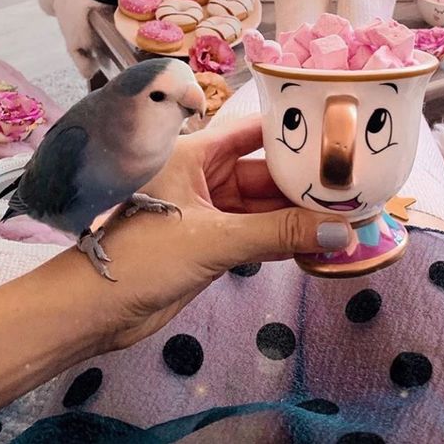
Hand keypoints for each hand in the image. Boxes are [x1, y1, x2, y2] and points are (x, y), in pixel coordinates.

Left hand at [91, 116, 353, 351]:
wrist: (93, 312)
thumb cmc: (139, 257)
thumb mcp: (214, 239)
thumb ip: (278, 233)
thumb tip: (340, 232)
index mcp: (195, 153)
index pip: (254, 131)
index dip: (293, 131)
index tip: (335, 134)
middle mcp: (203, 176)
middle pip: (265, 172)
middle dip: (303, 183)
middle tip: (351, 187)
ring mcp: (207, 211)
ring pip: (263, 206)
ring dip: (297, 215)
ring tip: (344, 216)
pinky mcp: (210, 243)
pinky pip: (256, 233)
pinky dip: (282, 239)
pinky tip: (317, 243)